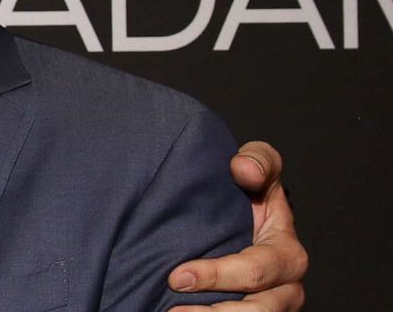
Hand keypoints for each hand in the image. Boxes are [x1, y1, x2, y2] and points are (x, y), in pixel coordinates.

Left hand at [168, 141, 307, 310]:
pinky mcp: (251, 310)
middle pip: (255, 309)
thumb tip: (244, 169)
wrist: (233, 214)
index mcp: (287, 254)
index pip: (256, 271)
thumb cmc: (247, 191)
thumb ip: (259, 160)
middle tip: (169, 307)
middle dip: (211, 311)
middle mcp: (285, 287)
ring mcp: (270, 306)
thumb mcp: (257, 168)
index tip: (178, 276)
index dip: (218, 276)